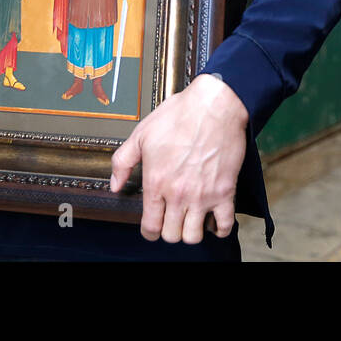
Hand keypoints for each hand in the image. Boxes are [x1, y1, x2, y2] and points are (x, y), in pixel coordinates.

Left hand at [109, 73, 246, 243]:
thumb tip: (115, 184)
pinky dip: (219, 228)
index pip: (150, 226)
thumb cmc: (180, 115)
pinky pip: (225, 225)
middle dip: (169, 230)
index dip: (149, 231)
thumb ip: (123, 162)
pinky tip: (214, 219)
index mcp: (156, 182)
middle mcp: (178, 193)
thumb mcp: (141, 134)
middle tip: (172, 219)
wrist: (214, 105)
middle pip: (172, 235)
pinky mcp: (225, 191)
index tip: (153, 227)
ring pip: (194, 235)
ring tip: (191, 219)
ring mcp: (203, 195)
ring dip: (191, 231)